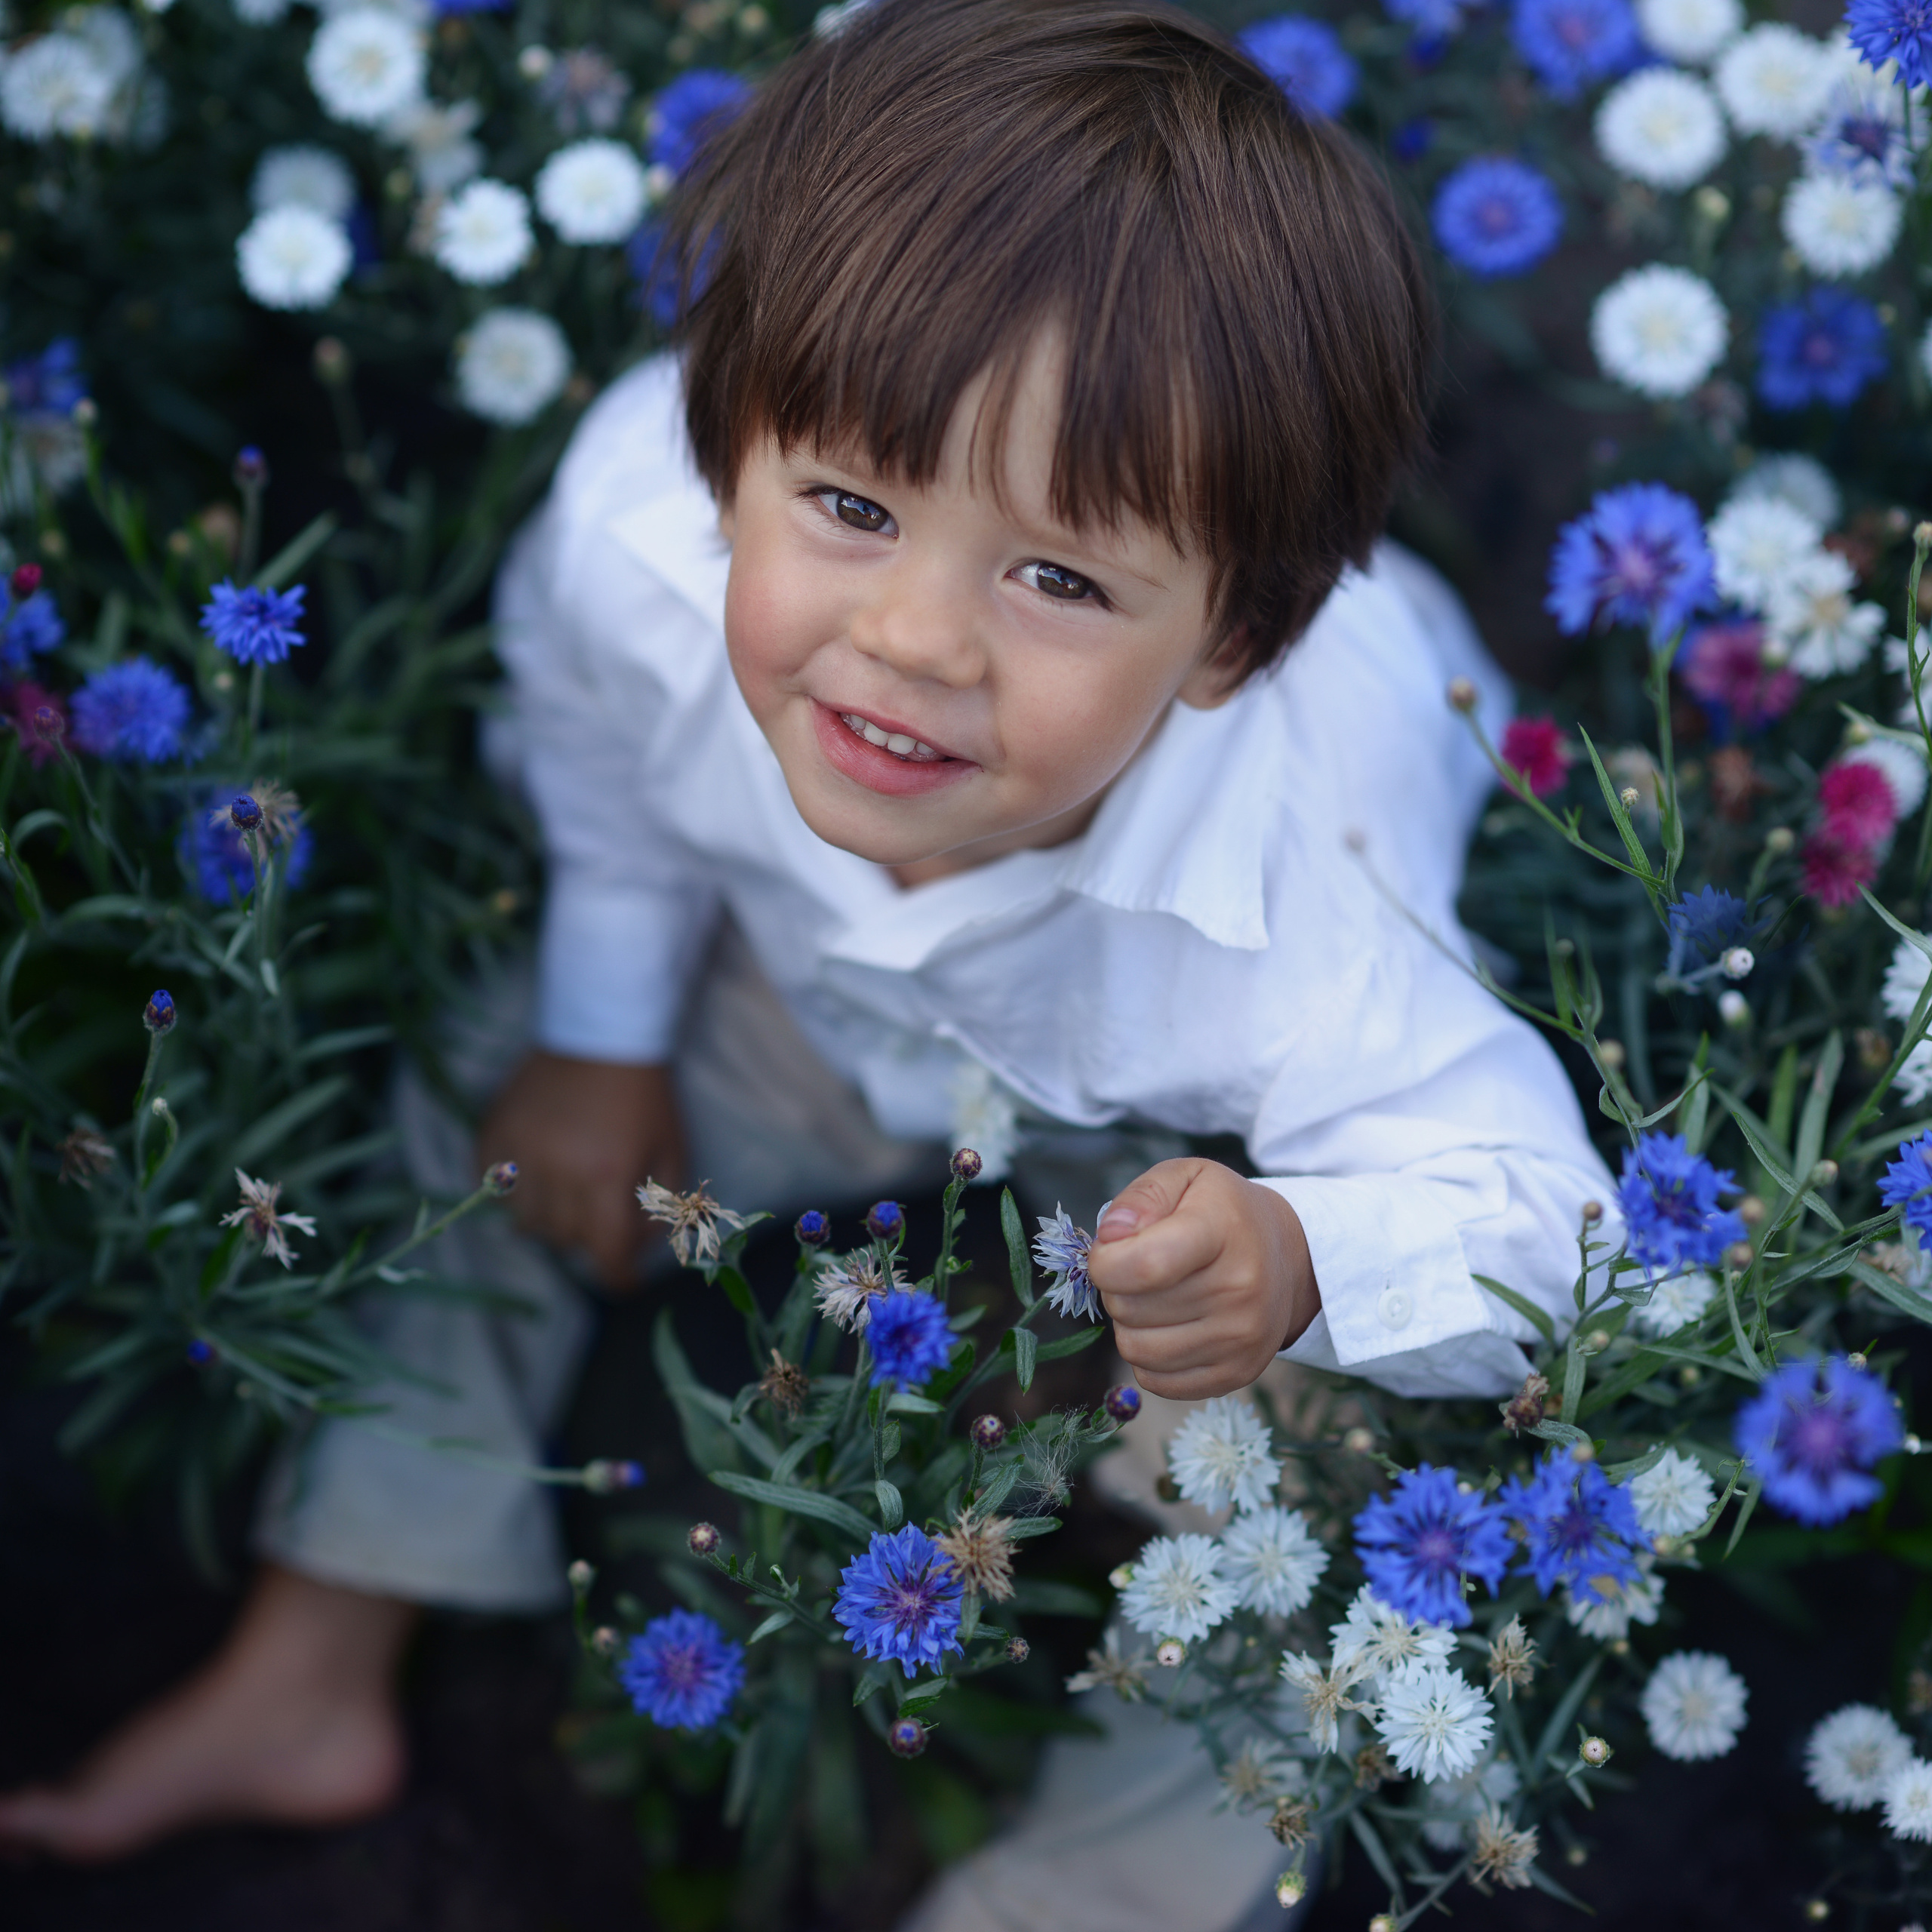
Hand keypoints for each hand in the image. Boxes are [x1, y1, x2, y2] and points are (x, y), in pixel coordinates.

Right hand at [476, 1051, 684, 1290]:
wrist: (601, 1030)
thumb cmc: (645, 1093)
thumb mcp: (671, 1148)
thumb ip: (664, 1204)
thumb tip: (639, 1245)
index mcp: (607, 1176)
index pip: (605, 1253)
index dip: (618, 1277)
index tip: (625, 1282)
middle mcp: (558, 1170)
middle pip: (565, 1241)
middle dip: (589, 1238)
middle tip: (602, 1215)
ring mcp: (519, 1152)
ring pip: (526, 1223)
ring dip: (550, 1220)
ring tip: (567, 1194)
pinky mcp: (493, 1133)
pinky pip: (493, 1188)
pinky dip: (512, 1193)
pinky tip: (535, 1174)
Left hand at [1088, 1158, 1318, 1399]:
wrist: (1287, 1255)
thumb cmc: (1222, 1212)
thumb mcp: (1185, 1177)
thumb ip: (1140, 1198)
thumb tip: (1109, 1238)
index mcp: (1222, 1231)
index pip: (1143, 1266)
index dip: (1104, 1262)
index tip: (1110, 1250)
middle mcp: (1239, 1290)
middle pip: (1130, 1309)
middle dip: (1117, 1288)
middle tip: (1140, 1269)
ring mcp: (1241, 1339)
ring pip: (1136, 1350)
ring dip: (1129, 1324)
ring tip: (1155, 1297)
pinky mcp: (1237, 1375)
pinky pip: (1156, 1380)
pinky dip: (1148, 1356)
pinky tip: (1169, 1325)